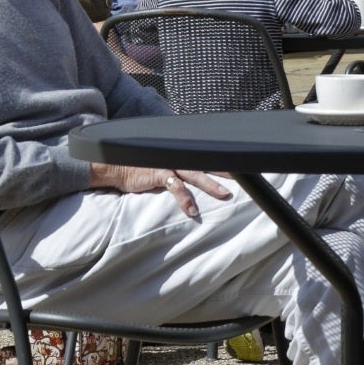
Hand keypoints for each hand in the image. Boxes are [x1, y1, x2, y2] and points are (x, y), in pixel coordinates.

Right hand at [90, 163, 231, 219]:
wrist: (117, 166)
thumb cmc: (142, 165)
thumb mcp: (165, 162)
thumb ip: (182, 165)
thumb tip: (199, 171)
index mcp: (182, 153)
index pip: (208, 155)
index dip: (225, 160)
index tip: (243, 165)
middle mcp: (178, 156)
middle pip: (208, 161)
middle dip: (227, 170)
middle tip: (246, 176)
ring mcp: (169, 164)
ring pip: (196, 174)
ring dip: (211, 185)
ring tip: (225, 195)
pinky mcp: (159, 173)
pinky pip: (175, 187)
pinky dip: (185, 199)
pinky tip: (193, 211)